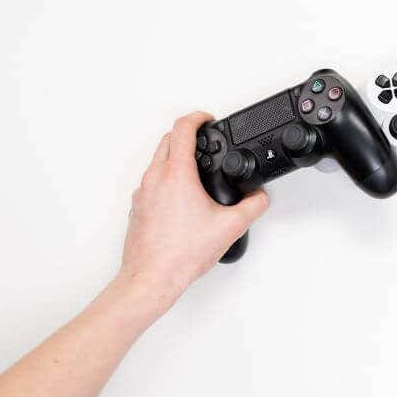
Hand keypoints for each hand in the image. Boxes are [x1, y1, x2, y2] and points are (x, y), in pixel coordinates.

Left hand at [120, 111, 268, 313]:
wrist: (151, 278)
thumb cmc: (180, 255)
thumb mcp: (230, 228)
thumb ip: (252, 207)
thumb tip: (259, 198)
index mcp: (176, 174)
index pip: (183, 129)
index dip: (198, 118)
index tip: (207, 120)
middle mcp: (154, 178)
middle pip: (167, 140)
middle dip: (186, 135)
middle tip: (203, 141)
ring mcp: (142, 193)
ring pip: (157, 161)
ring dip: (175, 157)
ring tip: (195, 170)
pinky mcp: (137, 208)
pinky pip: (151, 183)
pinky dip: (165, 180)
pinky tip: (181, 198)